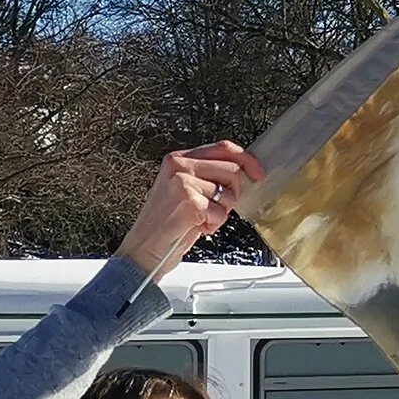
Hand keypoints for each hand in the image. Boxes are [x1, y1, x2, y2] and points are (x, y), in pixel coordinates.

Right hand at [117, 145, 261, 283]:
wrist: (142, 251)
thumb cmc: (164, 224)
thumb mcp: (183, 190)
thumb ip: (207, 175)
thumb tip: (243, 171)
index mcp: (178, 158)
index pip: (223, 148)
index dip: (246, 159)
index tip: (256, 173)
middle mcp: (179, 166)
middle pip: (232, 171)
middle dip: (230, 195)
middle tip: (212, 208)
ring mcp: (183, 183)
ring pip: (229, 194)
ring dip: (219, 213)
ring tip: (198, 219)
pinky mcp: (189, 203)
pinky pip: (221, 213)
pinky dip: (213, 225)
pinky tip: (195, 227)